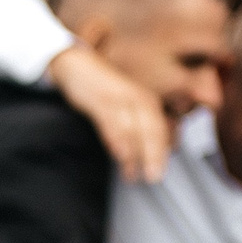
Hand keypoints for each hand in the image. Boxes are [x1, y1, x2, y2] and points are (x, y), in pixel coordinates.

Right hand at [49, 44, 170, 183]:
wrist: (79, 65)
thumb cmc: (103, 89)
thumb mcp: (125, 104)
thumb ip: (138, 125)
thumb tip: (149, 151)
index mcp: (147, 101)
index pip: (161, 130)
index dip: (163, 153)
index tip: (160, 174)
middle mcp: (139, 98)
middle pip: (152, 130)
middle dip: (155, 156)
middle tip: (154, 178)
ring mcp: (120, 99)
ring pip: (133, 129)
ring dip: (136, 154)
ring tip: (134, 175)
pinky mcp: (101, 100)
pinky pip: (112, 123)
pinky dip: (117, 140)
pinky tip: (119, 156)